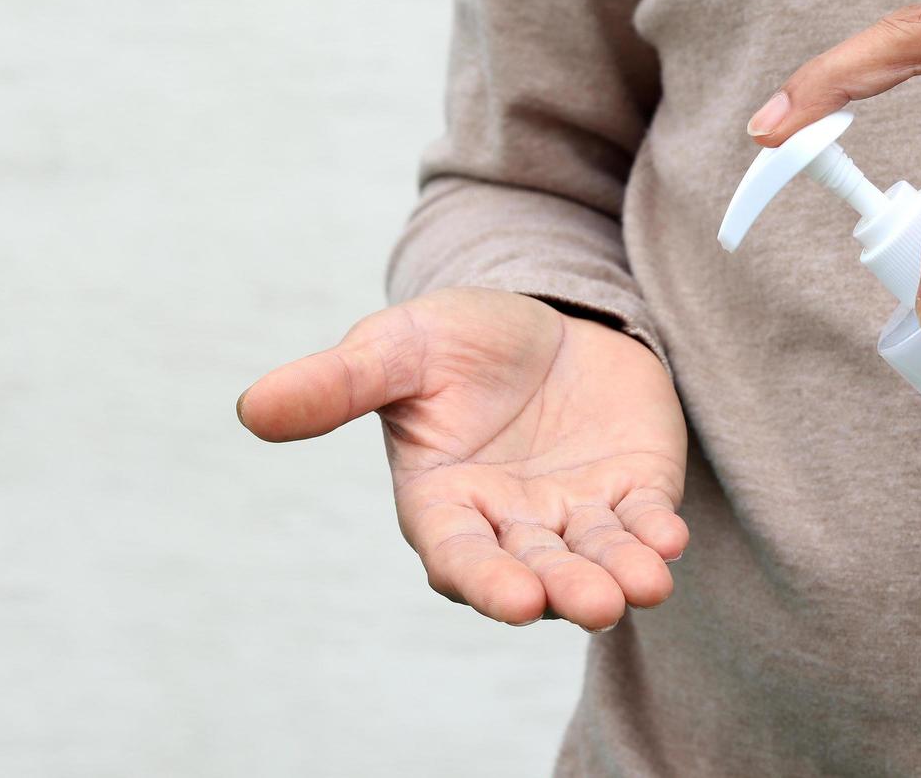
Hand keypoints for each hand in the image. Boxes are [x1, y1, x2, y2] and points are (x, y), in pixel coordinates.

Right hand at [237, 287, 688, 630]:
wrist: (545, 314)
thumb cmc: (459, 340)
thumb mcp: (397, 348)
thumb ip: (338, 384)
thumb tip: (252, 408)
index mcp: (446, 502)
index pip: (461, 556)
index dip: (486, 579)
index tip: (516, 600)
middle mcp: (511, 523)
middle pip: (536, 570)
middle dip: (563, 589)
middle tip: (590, 604)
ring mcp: (575, 512)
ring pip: (595, 559)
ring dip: (619, 576)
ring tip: (642, 587)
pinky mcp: (632, 490)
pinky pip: (644, 522)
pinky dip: (655, 535)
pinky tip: (669, 538)